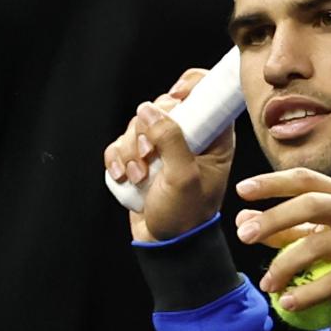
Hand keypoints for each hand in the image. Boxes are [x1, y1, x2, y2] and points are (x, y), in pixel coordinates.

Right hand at [103, 68, 235, 241]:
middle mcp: (189, 136)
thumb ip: (170, 140)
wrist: (166, 243)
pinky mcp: (140, 158)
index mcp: (213, 136)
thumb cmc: (186, 214)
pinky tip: (122, 177)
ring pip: (137, 125)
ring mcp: (163, 146)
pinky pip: (120, 143)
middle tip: (148, 155)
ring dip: (130, 150)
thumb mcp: (184, 177)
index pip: (207, 93)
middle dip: (147, 131)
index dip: (190, 86)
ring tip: (138, 176)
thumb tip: (148, 109)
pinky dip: (116, 158)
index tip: (175, 98)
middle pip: (163, 106)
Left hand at [234, 168, 330, 313]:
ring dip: (287, 265)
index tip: (242, 191)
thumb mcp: (326, 232)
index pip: (305, 180)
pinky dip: (309, 293)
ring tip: (267, 284)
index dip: (273, 182)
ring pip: (320, 245)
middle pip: (312, 205)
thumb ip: (288, 228)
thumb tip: (244, 221)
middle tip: (245, 237)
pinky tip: (289, 302)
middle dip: (274, 219)